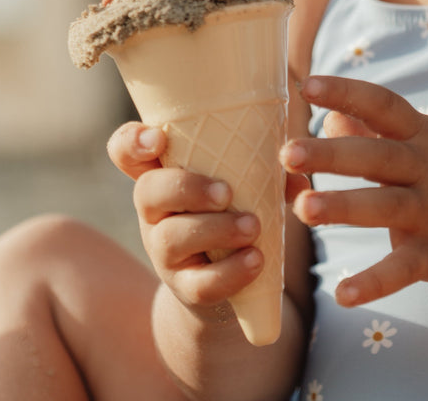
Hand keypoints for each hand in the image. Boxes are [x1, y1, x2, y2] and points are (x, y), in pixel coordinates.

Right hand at [106, 121, 264, 314]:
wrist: (229, 281)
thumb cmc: (235, 211)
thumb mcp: (246, 184)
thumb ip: (269, 172)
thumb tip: (299, 176)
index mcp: (166, 172)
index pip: (128, 150)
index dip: (133, 142)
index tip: (157, 138)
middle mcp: (156, 211)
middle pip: (147, 192)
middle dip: (188, 188)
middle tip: (227, 192)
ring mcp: (165, 252)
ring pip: (173, 238)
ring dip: (216, 229)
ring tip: (253, 226)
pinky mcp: (185, 288)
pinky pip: (199, 284)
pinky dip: (230, 272)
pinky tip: (255, 260)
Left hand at [279, 76, 427, 307]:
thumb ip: (376, 131)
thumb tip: (331, 115)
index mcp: (423, 134)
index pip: (382, 104)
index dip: (346, 92)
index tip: (307, 84)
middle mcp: (427, 167)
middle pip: (376, 155)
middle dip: (332, 154)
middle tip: (287, 153)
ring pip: (385, 206)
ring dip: (344, 207)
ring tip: (303, 208)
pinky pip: (404, 267)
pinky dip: (375, 281)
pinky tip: (343, 293)